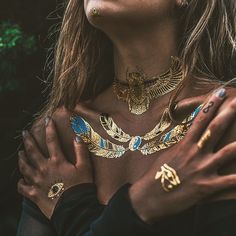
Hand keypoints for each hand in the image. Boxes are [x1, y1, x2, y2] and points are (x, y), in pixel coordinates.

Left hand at [18, 118, 92, 218]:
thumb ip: (81, 151)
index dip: (49, 129)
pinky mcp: (34, 194)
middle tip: (24, 133)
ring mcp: (37, 181)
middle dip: (28, 140)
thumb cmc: (81, 187)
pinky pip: (23, 187)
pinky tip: (21, 179)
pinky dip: (21, 183)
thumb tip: (77, 137)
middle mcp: (44, 169)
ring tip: (20, 153)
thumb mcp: (85, 167)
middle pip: (32, 152)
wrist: (74, 208)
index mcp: (57, 161)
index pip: (52, 140)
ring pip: (25, 167)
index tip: (47, 120)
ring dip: (21, 159)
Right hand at [129, 88, 235, 223]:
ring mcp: (202, 170)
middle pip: (214, 130)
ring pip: (227, 153)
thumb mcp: (167, 155)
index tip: (219, 93)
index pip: (199, 120)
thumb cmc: (156, 174)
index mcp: (184, 145)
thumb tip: (188, 137)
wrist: (150, 196)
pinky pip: (230, 182)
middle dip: (227, 113)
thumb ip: (181, 145)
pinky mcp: (207, 187)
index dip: (210, 105)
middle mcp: (194, 154)